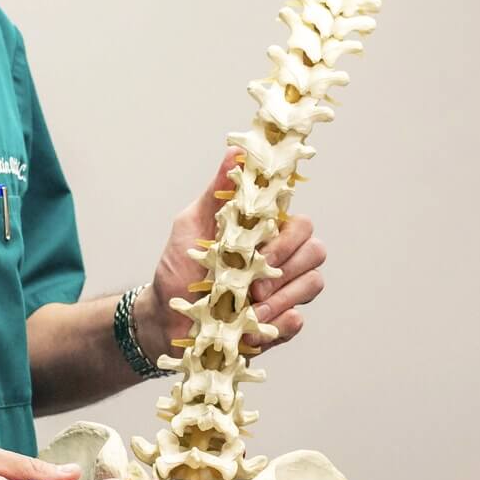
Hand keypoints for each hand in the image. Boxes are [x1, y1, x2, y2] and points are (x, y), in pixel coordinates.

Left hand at [144, 150, 327, 352]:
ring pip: (313, 284)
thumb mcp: (191, 224)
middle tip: (255, 284)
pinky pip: (297, 322)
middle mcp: (280, 259)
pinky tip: (254, 328)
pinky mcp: (277, 324)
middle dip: (287, 266)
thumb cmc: (178, 267)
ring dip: (283, 299)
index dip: (287, 237)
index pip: (301, 223)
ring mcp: (282, 293)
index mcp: (265, 233)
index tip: (260, 250)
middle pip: (315, 252)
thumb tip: (236, 151)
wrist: (163, 318)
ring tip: (250, 310)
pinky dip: (279, 324)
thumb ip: (217, 192)